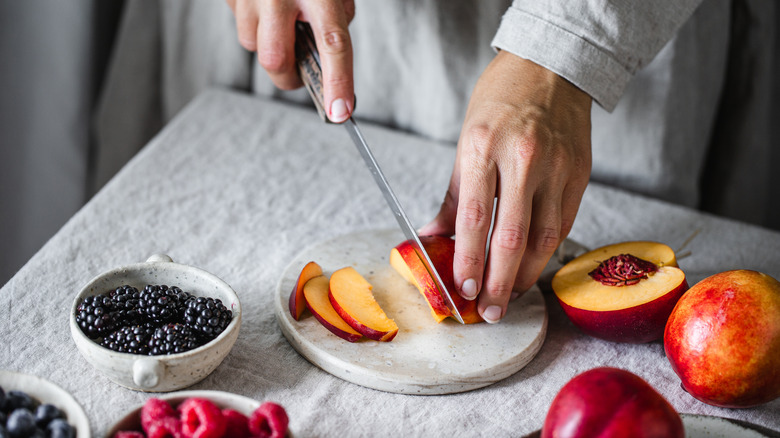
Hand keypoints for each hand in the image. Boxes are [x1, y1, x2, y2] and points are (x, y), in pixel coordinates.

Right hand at [225, 0, 355, 121]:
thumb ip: (335, 19)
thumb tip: (324, 60)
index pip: (332, 45)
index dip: (337, 82)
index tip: (339, 112)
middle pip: (276, 61)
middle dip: (288, 76)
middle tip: (300, 71)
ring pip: (252, 46)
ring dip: (268, 46)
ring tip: (281, 22)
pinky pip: (241, 27)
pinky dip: (254, 25)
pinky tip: (265, 8)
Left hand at [419, 51, 591, 322]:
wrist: (551, 67)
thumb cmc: (500, 101)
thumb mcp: (465, 141)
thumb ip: (452, 196)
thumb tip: (431, 237)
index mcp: (482, 148)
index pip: (474, 218)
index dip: (468, 261)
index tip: (462, 291)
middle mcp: (522, 159)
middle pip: (511, 237)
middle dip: (498, 282)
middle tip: (489, 312)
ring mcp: (556, 167)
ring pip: (544, 238)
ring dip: (526, 275)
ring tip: (509, 296)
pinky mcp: (580, 173)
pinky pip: (564, 223)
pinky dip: (547, 251)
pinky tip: (532, 267)